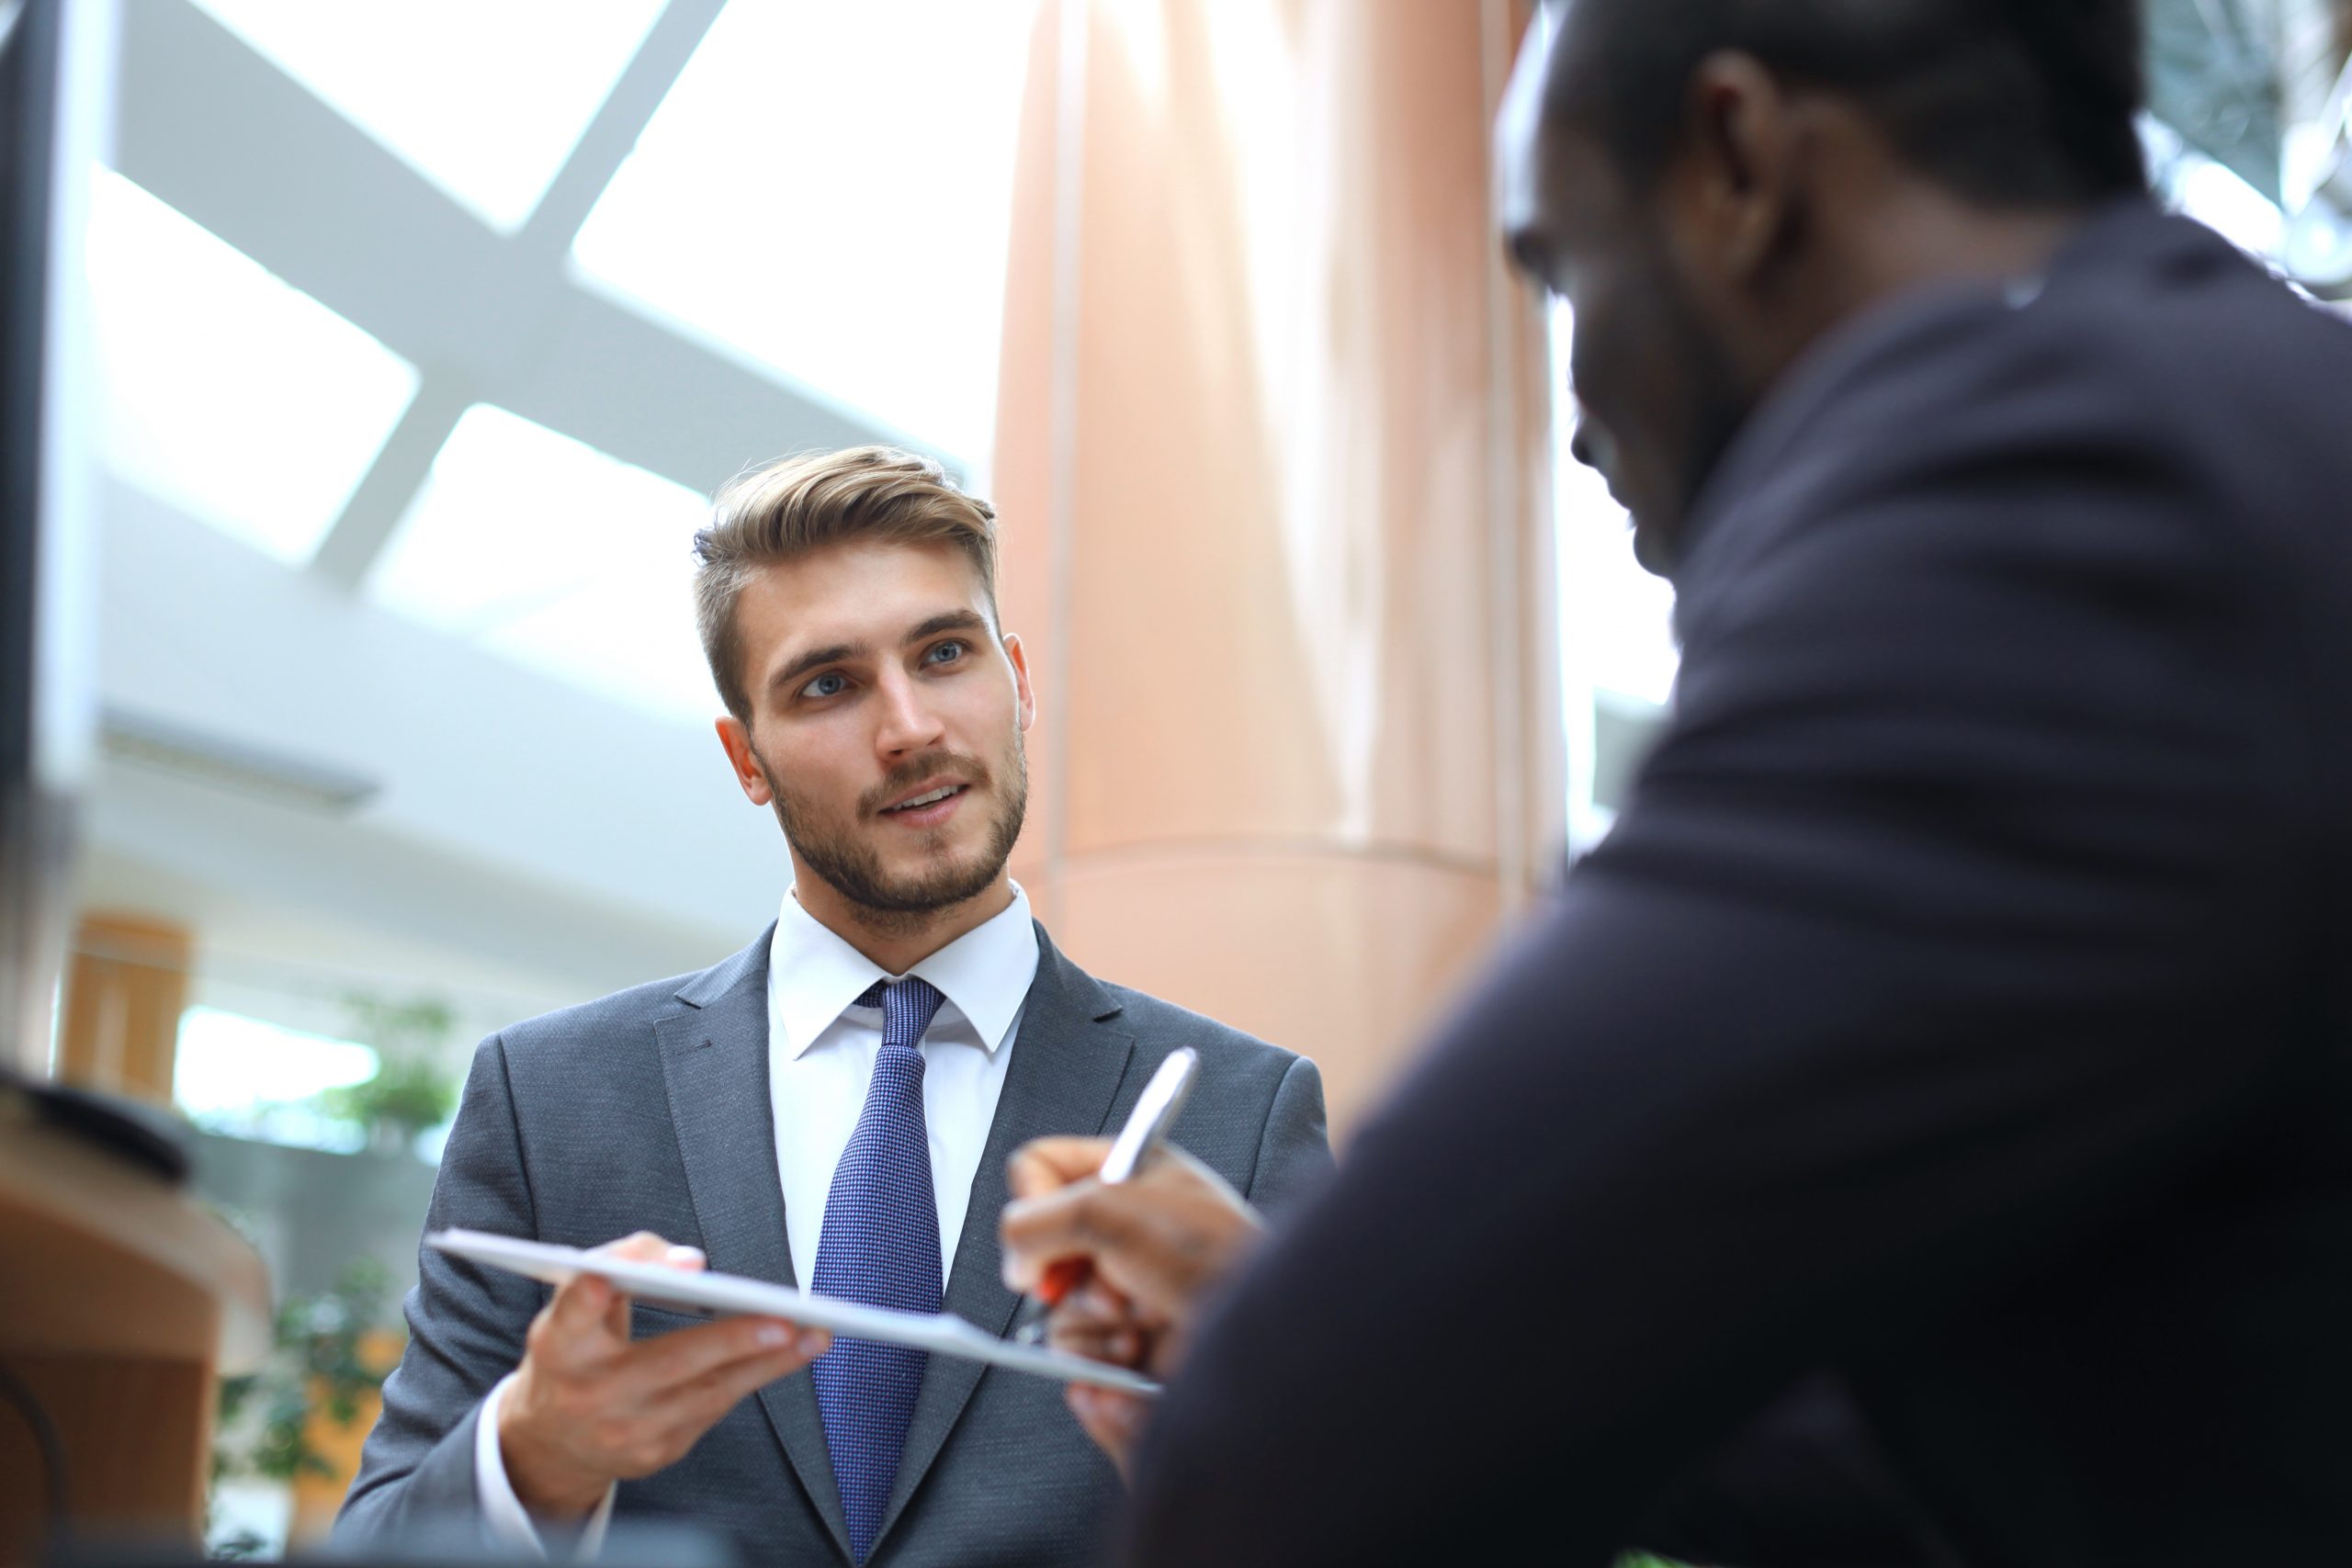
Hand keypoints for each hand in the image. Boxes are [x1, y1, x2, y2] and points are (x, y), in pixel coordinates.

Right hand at [498, 1232, 829, 1519]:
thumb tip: (689, 1264)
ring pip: (706, 1392)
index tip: (650, 1271)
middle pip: (667, 1360)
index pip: (577, 1310)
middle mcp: (586, 1391)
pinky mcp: (653, 1455)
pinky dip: (752, 1379)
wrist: (550, 1439)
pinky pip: (712, 1410)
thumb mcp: (576, 1303)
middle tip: (782, 1318)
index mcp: (558, 1343)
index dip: (603, 1290)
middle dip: (731, 1339)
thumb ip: (624, 1264)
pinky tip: (787, 1355)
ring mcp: (622, 1430)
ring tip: (812, 1335)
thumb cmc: (576, 1350)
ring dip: (767, 1362)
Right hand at [999, 1138, 1265, 1469]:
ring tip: (1135, 1315)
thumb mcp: (1108, 1210)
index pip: (1040, 1165)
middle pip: (1039, 1244)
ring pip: (1053, 1305)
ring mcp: (1121, 1281)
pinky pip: (1074, 1348)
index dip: (1032, 1197)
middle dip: (1067, 1270)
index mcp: (1127, 1169)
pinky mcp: (1124, 1335)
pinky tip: (1137, 1346)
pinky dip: (1099, 1354)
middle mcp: (1120, 1224)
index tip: (1050, 1228)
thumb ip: (1034, 1221)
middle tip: (1105, 1276)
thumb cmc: (1208, 1254)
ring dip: (1088, 1318)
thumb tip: (1016, 1262)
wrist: (1255, 1332)